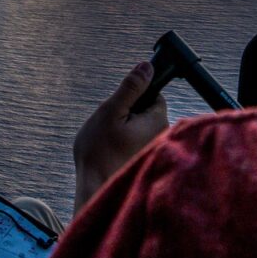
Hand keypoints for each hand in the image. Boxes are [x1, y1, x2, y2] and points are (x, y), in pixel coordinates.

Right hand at [73, 61, 167, 214]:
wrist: (94, 190)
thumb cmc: (100, 153)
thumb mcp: (111, 111)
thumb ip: (130, 87)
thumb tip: (146, 66)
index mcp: (158, 121)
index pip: (154, 94)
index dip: (135, 95)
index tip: (121, 104)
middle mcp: (162, 136)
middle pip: (146, 110)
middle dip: (127, 112)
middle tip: (110, 125)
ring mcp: (153, 150)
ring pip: (139, 126)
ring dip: (124, 128)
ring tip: (108, 141)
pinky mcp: (144, 160)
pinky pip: (135, 142)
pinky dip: (123, 143)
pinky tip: (111, 151)